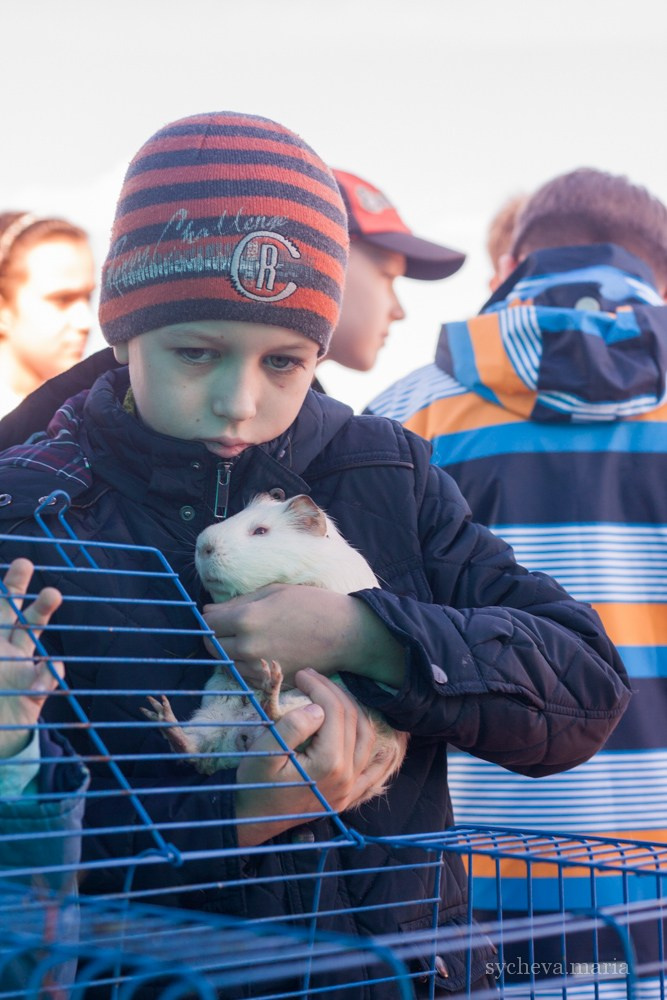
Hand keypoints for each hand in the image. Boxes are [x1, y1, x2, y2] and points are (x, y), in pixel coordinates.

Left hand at [0, 559, 63, 758]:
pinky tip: (39, 682)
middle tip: (24, 563)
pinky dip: (45, 676)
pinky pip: (47, 677)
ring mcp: (22, 668)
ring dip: (41, 611)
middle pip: (11, 610)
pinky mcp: (37, 692)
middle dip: (17, 585)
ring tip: (52, 594)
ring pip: (34, 632)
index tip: (9, 570)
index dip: (2, 592)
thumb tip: (29, 661)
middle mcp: (5, 650)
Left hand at [203, 584, 404, 687]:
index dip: (210, 617)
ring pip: (226, 664)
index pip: (207, 622)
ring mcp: (259, 668)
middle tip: (231, 627)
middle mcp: (247, 646)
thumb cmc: (312, 605)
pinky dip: (245, 667)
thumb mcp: (274, 591)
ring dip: (230, 652)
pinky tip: (261, 653)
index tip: (219, 614)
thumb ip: (238, 602)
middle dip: (216, 635)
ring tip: (248, 639)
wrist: (345, 634)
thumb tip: (208, 610)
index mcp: (246, 619)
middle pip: (212, 645)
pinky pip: (245, 677)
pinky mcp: (271, 682)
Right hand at [235, 670, 393, 845]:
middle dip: (333, 692)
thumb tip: (318, 709)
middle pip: (351, 720)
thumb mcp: (264, 753)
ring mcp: (350, 788)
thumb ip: (292, 728)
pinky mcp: (348, 796)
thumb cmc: (255, 785)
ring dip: (353, 710)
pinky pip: (373, 770)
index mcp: (328, 764)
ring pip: (367, 738)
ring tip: (332, 694)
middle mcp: (347, 776)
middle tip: (311, 678)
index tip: (301, 675)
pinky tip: (377, 735)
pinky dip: (377, 749)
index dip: (319, 687)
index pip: (333, 711)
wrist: (251, 821)